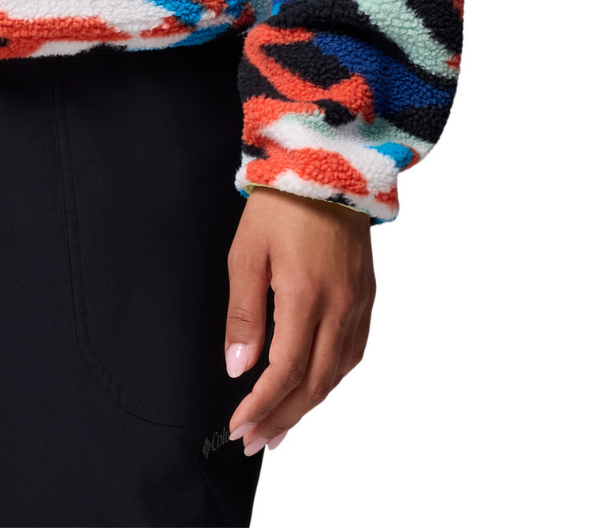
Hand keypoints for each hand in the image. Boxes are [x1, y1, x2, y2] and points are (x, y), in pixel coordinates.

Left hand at [223, 187, 374, 452]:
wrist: (328, 164)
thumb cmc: (280, 203)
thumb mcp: (246, 252)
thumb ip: (244, 314)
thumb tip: (238, 368)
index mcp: (306, 295)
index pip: (284, 371)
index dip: (261, 405)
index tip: (239, 426)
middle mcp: (340, 307)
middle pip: (314, 384)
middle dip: (283, 418)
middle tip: (255, 441)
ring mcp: (359, 304)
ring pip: (336, 375)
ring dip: (308, 407)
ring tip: (280, 427)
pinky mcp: (367, 297)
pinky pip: (353, 354)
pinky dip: (331, 380)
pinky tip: (314, 389)